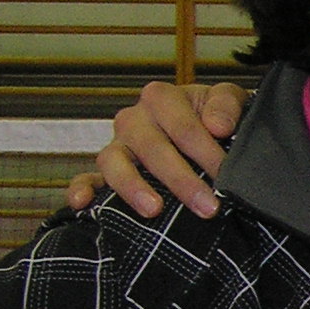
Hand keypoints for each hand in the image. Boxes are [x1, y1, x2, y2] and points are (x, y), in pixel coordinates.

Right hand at [64, 81, 245, 218]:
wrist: (208, 128)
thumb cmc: (215, 115)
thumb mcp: (228, 99)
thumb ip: (226, 105)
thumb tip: (218, 126)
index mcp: (162, 99)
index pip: (183, 127)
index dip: (206, 152)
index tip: (226, 175)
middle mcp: (134, 119)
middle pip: (152, 148)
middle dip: (181, 180)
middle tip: (207, 206)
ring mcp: (118, 145)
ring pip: (114, 162)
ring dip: (133, 187)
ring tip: (154, 209)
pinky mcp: (108, 170)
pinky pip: (87, 178)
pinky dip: (81, 189)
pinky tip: (82, 203)